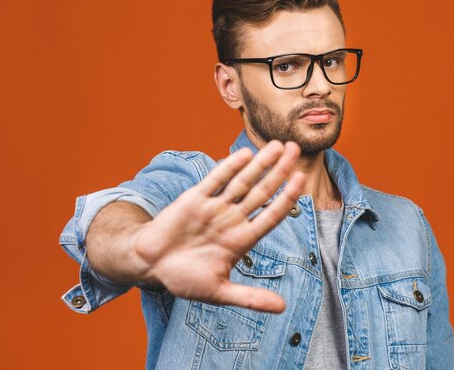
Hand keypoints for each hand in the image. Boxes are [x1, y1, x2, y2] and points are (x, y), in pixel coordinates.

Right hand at [133, 140, 303, 312]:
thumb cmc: (184, 279)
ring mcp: (214, 207)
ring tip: (278, 145)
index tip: (302, 181)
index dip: (287, 199)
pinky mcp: (194, 199)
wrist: (151, 265)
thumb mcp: (219, 292)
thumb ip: (250, 298)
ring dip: (260, 164)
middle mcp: (232, 219)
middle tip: (296, 150)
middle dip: (280, 171)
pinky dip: (229, 168)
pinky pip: (215, 180)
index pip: (271, 216)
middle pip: (262, 192)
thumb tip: (283, 308)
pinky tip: (245, 155)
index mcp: (241, 240)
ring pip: (242, 182)